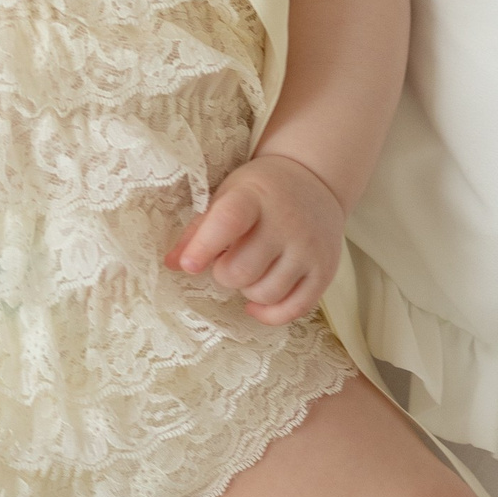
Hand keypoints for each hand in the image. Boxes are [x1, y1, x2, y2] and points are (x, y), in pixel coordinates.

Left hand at [164, 153, 346, 325]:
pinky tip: (257, 303)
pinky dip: (270, 314)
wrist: (315, 182)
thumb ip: (200, 228)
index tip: (189, 266)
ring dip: (247, 291)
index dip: (205, 246)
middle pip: (242, 270)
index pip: (229, 221)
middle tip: (227, 261)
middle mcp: (287, 222)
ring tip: (249, 272)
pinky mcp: (325, 271)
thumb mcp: (228, 195)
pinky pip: (294, 309)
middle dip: (224, 274)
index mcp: (255, 197)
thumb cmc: (261, 192)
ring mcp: (309, 249)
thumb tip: (172, 263)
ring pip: (265, 293)